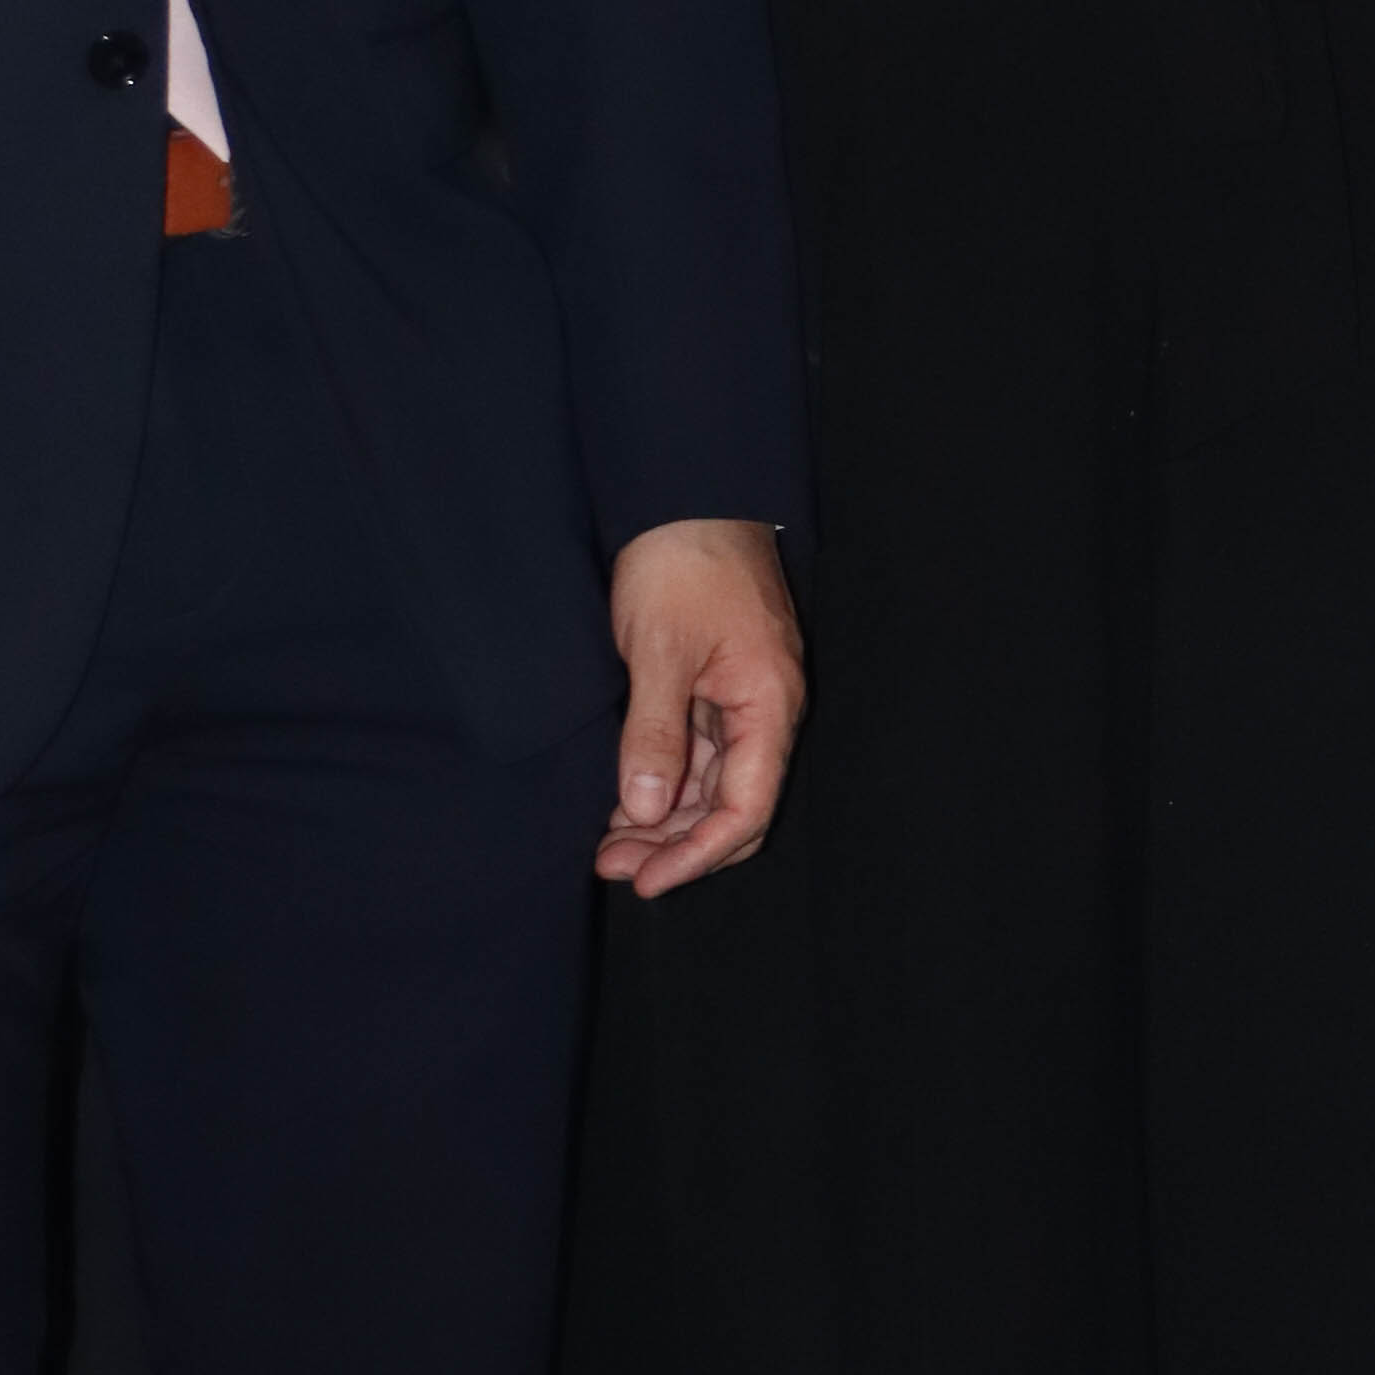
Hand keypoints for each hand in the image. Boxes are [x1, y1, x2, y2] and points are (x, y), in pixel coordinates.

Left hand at [600, 518, 802, 896]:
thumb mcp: (658, 650)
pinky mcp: (717, 685)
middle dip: (675, 845)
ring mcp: (742, 698)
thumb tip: (643, 810)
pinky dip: (662, 781)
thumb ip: (654, 733)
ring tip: (606, 842)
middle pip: (732, 806)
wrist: (685, 493)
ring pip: (712, 784)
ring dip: (664, 819)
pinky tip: (622, 799)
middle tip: (611, 865)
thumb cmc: (681, 561)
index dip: (696, 855)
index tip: (645, 881)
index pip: (744, 809)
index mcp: (768, 704)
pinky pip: (698, 753)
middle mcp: (765, 710)